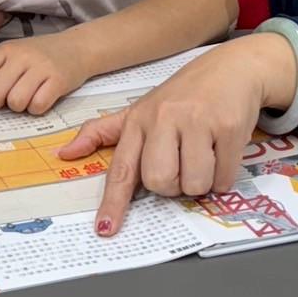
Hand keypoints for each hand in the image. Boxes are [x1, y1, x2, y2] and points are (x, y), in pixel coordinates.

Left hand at [0, 34, 90, 115]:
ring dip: (20, 107)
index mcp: (6, 50)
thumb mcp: (14, 56)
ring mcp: (40, 67)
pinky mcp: (58, 80)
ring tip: (29, 95)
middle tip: (10, 96)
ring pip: (15, 102)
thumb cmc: (42, 55)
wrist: (79, 47)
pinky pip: (37, 106)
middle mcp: (21, 56)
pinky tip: (43, 98)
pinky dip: (37, 109)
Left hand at [56, 33, 297, 235]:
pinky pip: (223, 177)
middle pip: (160, 182)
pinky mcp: (227, 127)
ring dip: (202, 182)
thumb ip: (103, 132)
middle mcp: (164, 118)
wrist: (232, 68)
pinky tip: (222, 151)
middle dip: (174, 185)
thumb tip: (65, 153)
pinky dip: (224, 175)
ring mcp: (197, 121)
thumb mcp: (141, 108)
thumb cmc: (184, 95)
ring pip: (194, 184)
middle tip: (182, 165)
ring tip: (204, 155)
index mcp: (138, 119)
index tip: (106, 228)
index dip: (114, 201)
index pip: (122, 167)